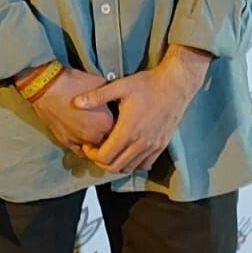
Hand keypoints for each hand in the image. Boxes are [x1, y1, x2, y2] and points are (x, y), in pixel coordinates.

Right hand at [20, 66, 114, 154]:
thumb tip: (118, 97)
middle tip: (108, 126)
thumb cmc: (75, 83)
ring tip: (96, 133)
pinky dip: (84, 148)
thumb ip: (111, 96)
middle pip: (110, 142)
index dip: (122, 125)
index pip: (122, 131)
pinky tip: (85, 141)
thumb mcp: (101, 84)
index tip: (120, 119)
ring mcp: (80, 141)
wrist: (49, 87)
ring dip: (97, 143)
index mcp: (108, 123)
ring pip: (95, 149)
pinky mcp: (66, 142)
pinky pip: (80, 151)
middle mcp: (96, 136)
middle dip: (111, 136)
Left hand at [72, 45, 212, 173]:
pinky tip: (127, 151)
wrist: (176, 84)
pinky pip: (145, 164)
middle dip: (101, 161)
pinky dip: (133, 163)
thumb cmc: (148, 84)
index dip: (92, 155)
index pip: (105, 157)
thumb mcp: (120, 86)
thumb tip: (76, 102)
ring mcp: (152, 146)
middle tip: (95, 149)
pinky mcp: (161, 145)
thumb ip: (97, 96)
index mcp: (128, 130)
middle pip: (115, 167)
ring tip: (110, 150)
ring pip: (130, 168)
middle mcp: (140, 143)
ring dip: (116, 163)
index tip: (88, 145)